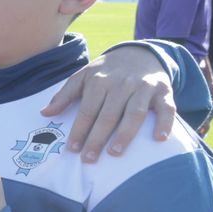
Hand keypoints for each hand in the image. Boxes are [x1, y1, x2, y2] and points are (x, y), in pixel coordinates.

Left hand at [41, 45, 174, 160]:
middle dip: (97, 138)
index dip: (79, 130)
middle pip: (109, 114)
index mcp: (100, 80)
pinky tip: (159, 138)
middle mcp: (122, 84)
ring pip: (135, 113)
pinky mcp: (164, 91)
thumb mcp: (83, 76)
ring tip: (115, 153)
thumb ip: (65, 95)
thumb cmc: (107, 71)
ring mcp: (144, 87)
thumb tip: (45, 113)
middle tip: (89, 159)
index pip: (87, 110)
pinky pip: (167, 108)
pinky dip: (165, 123)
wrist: (139, 53)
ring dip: (125, 134)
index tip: (72, 149)